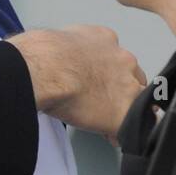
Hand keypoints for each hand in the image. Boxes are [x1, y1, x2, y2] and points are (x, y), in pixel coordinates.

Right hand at [9, 25, 144, 138]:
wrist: (44, 71)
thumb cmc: (39, 55)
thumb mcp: (52, 40)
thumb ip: (63, 47)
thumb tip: (51, 58)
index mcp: (104, 38)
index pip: (114, 56)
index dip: (106, 73)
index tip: (94, 82)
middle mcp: (122, 59)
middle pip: (132, 78)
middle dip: (119, 91)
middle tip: (97, 102)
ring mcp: (127, 87)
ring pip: (136, 102)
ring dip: (121, 111)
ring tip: (102, 121)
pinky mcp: (123, 113)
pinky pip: (127, 128)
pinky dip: (118, 133)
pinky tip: (108, 136)